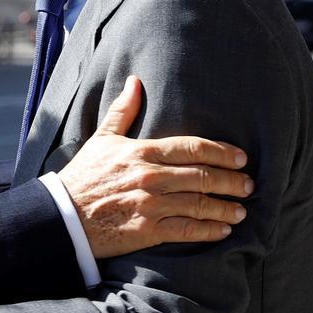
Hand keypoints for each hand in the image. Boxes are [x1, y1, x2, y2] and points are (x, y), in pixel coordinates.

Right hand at [60, 75, 252, 257]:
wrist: (63, 215)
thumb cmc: (83, 176)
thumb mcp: (101, 139)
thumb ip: (122, 110)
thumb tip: (135, 81)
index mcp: (142, 151)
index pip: (193, 148)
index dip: (222, 152)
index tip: (241, 158)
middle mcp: (151, 176)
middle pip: (203, 176)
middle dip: (232, 181)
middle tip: (249, 184)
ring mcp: (151, 204)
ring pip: (200, 204)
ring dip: (226, 208)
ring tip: (241, 211)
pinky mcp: (148, 230)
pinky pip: (187, 230)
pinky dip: (209, 231)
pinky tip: (223, 231)